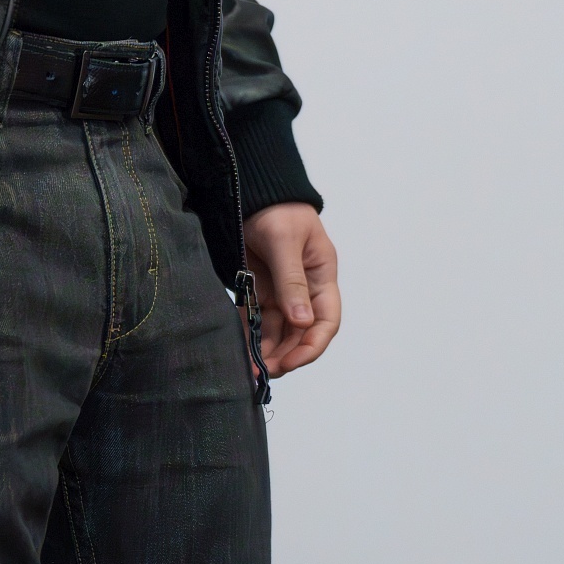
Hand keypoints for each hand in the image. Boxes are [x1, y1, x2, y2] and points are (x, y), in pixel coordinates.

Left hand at [241, 202, 339, 375]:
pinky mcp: (258, 290)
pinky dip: (249, 335)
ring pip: (277, 332)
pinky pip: (256, 320)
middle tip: (261, 371)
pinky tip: (238, 349)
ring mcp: (280, 292)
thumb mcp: (284, 241)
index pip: (326, 321)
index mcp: (321, 277)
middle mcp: (304, 290)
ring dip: (266, 350)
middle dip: (284, 355)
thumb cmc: (276, 209)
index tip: (290, 362)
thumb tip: (303, 322)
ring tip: (248, 368)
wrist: (248, 191)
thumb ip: (292, 281)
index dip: (311, 347)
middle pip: (300, 334)